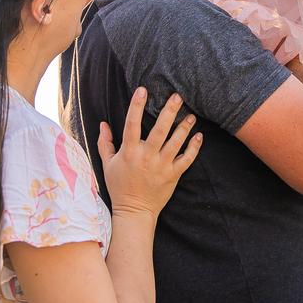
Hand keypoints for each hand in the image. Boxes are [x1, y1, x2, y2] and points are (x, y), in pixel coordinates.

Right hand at [99, 89, 201, 218]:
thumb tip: (103, 124)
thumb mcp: (107, 165)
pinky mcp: (173, 175)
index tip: (142, 90)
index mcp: (129, 152)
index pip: (131, 124)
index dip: (136, 106)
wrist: (134, 211)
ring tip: (191, 115)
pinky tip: (198, 136)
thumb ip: (105, 143)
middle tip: (177, 96)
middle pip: (159, 130)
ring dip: (185, 127)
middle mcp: (146, 157)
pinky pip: (187, 159)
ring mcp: (161, 167)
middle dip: (169, 112)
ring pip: (176, 143)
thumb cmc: (119, 187)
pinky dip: (194, 147)